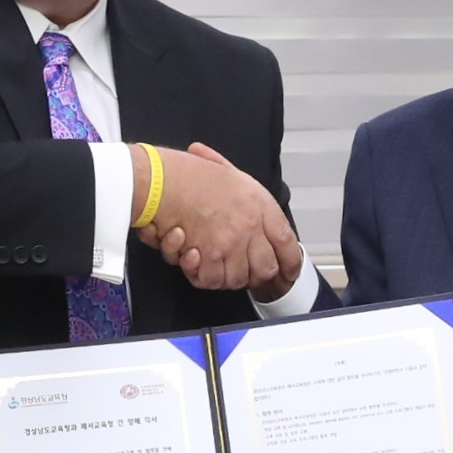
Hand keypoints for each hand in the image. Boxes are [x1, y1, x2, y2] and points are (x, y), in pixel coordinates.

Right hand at [144, 143, 302, 294]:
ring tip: (209, 260)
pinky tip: (192, 257)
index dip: (290, 262)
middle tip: (240, 269)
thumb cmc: (187, 173)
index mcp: (259, 204)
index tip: (288, 271)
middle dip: (254, 274)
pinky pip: (212, 281)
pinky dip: (201, 275)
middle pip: (266, 269)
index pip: (287, 242)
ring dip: (224, 275)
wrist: (162, 179)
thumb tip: (247, 200)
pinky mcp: (209, 256)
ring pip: (238, 279)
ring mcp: (230, 243)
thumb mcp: (226, 171)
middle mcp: (250, 226)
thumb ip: (239, 188)